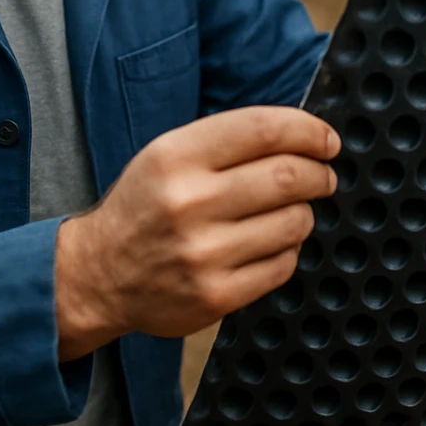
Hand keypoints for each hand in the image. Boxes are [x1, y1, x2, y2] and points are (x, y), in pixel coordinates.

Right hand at [53, 106, 340, 359]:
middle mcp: (189, 202)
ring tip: (290, 212)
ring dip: (304, 213)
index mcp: (177, 156)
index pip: (264, 129)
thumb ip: (228, 142)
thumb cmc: (145, 206)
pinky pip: (283, 265)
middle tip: (323, 175)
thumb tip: (303, 137)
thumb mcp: (168, 154)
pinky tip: (267, 244)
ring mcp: (204, 253)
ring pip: (294, 222)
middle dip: (319, 173)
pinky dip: (288, 250)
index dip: (308, 131)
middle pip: (289, 176)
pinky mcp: (216, 295)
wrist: (99, 274)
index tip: (326, 140)